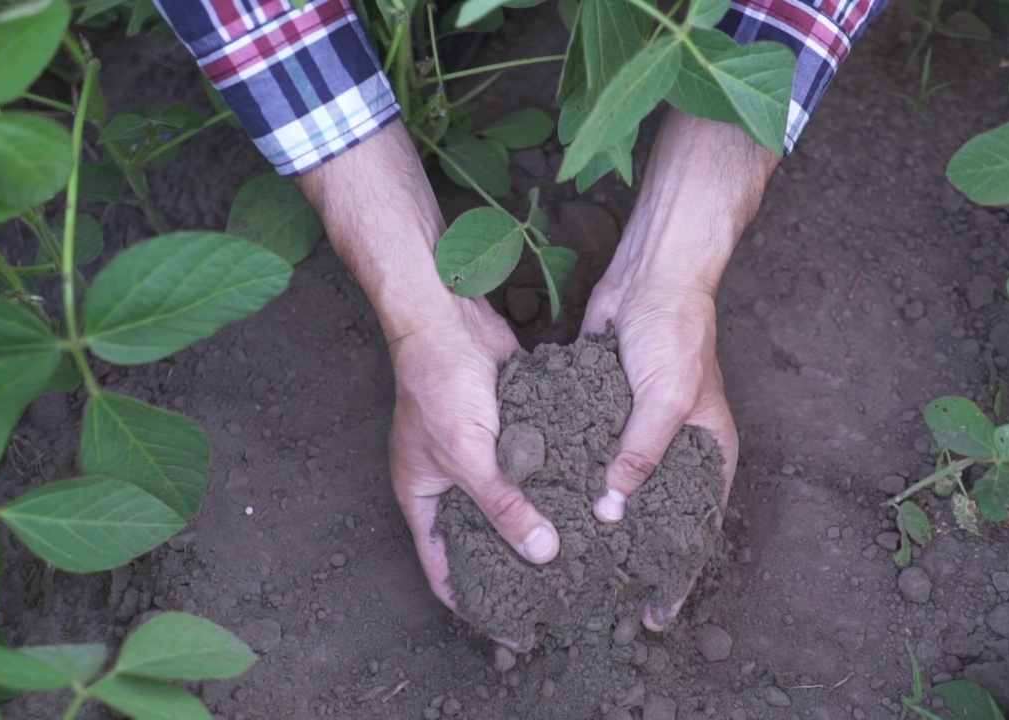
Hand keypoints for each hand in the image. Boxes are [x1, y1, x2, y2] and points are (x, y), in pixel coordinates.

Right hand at [294, 121, 559, 636]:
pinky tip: (586, 501)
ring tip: (582, 556)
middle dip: (513, 568)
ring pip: (510, 504)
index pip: (444, 570)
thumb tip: (543, 554)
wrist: (446, 317)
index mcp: (422, 497)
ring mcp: (477, 455)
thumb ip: (503, 507)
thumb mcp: (469, 456)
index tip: (515, 630)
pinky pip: (530, 469)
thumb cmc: (438, 386)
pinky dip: (552, 486)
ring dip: (538, 525)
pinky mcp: (506, 430)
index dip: (475, 603)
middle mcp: (447, 482)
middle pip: (480, 541)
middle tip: (557, 597)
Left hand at [581, 272, 738, 630]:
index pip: (698, 526)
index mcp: (708, 449)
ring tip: (574, 566)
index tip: (658, 613)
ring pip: (621, 490)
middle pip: (659, 516)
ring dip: (603, 523)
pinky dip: (579, 482)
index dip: (680, 571)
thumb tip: (613, 510)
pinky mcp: (607, 413)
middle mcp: (676, 447)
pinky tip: (552, 508)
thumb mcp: (666, 397)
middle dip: (637, 557)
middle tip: (608, 601)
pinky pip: (593, 457)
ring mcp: (640, 431)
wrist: (650, 278)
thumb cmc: (674, 334)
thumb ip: (642, 454)